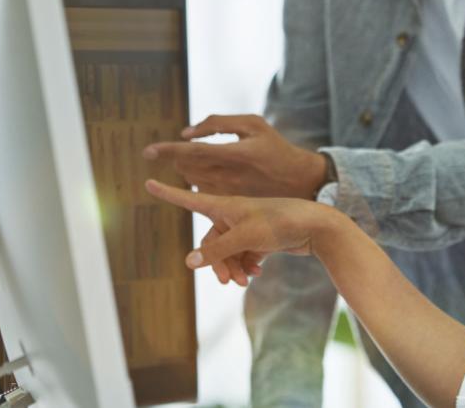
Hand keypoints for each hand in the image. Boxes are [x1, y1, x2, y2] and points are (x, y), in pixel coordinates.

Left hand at [143, 115, 328, 198]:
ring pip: (192, 180)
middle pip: (188, 167)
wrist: (300, 181)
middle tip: (171, 151)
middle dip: (176, 157)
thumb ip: (218, 123)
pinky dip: (196, 179)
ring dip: (185, 168)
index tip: (147, 151)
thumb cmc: (275, 147)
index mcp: (235, 154)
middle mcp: (229, 176)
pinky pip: (202, 191)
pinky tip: (203, 173)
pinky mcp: (230, 203)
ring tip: (190, 160)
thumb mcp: (253, 124)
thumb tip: (187, 133)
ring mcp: (229, 192)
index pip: (192, 151)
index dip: (168, 150)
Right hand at [144, 179, 347, 286]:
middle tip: (227, 281)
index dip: (168, 193)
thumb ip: (216, 251)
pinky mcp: (262, 238)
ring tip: (244, 282)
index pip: (189, 199)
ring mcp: (248, 226)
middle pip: (211, 241)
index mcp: (225, 205)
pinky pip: (245, 255)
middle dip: (216, 262)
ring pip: (228, 252)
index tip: (147, 182)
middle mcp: (233, 214)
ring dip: (233, 268)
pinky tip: (256, 275)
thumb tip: (189, 263)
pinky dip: (247, 266)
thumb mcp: (244, 238)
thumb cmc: (279, 223)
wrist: (317, 227)